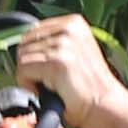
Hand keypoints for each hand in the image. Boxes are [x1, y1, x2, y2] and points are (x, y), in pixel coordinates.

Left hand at [2, 12, 127, 114]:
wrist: (105, 105)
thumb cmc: (89, 85)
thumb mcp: (75, 50)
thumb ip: (53, 41)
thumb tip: (24, 43)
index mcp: (73, 22)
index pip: (32, 31)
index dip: (32, 53)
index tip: (45, 69)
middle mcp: (69, 29)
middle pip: (24, 43)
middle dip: (30, 65)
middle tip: (48, 81)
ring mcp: (63, 45)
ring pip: (22, 58)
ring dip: (30, 77)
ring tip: (51, 86)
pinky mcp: (56, 62)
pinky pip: (23, 71)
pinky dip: (29, 85)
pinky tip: (48, 91)